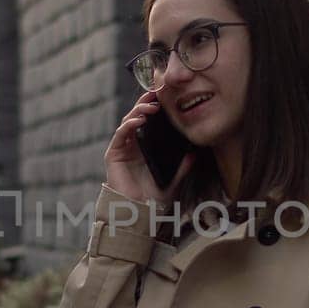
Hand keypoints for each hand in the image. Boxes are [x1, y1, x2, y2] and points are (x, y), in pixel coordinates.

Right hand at [104, 89, 196, 206]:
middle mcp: (133, 146)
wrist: (139, 214)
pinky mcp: (113, 155)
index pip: (150, 122)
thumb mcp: (173, 180)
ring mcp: (122, 149)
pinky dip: (129, 125)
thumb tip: (195, 153)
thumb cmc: (154, 199)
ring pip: (128, 122)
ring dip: (139, 111)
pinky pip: (120, 135)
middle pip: (138, 117)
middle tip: (158, 93)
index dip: (156, 108)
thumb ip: (183, 167)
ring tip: (151, 106)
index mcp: (145, 148)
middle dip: (146, 103)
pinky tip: (139, 121)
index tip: (167, 97)